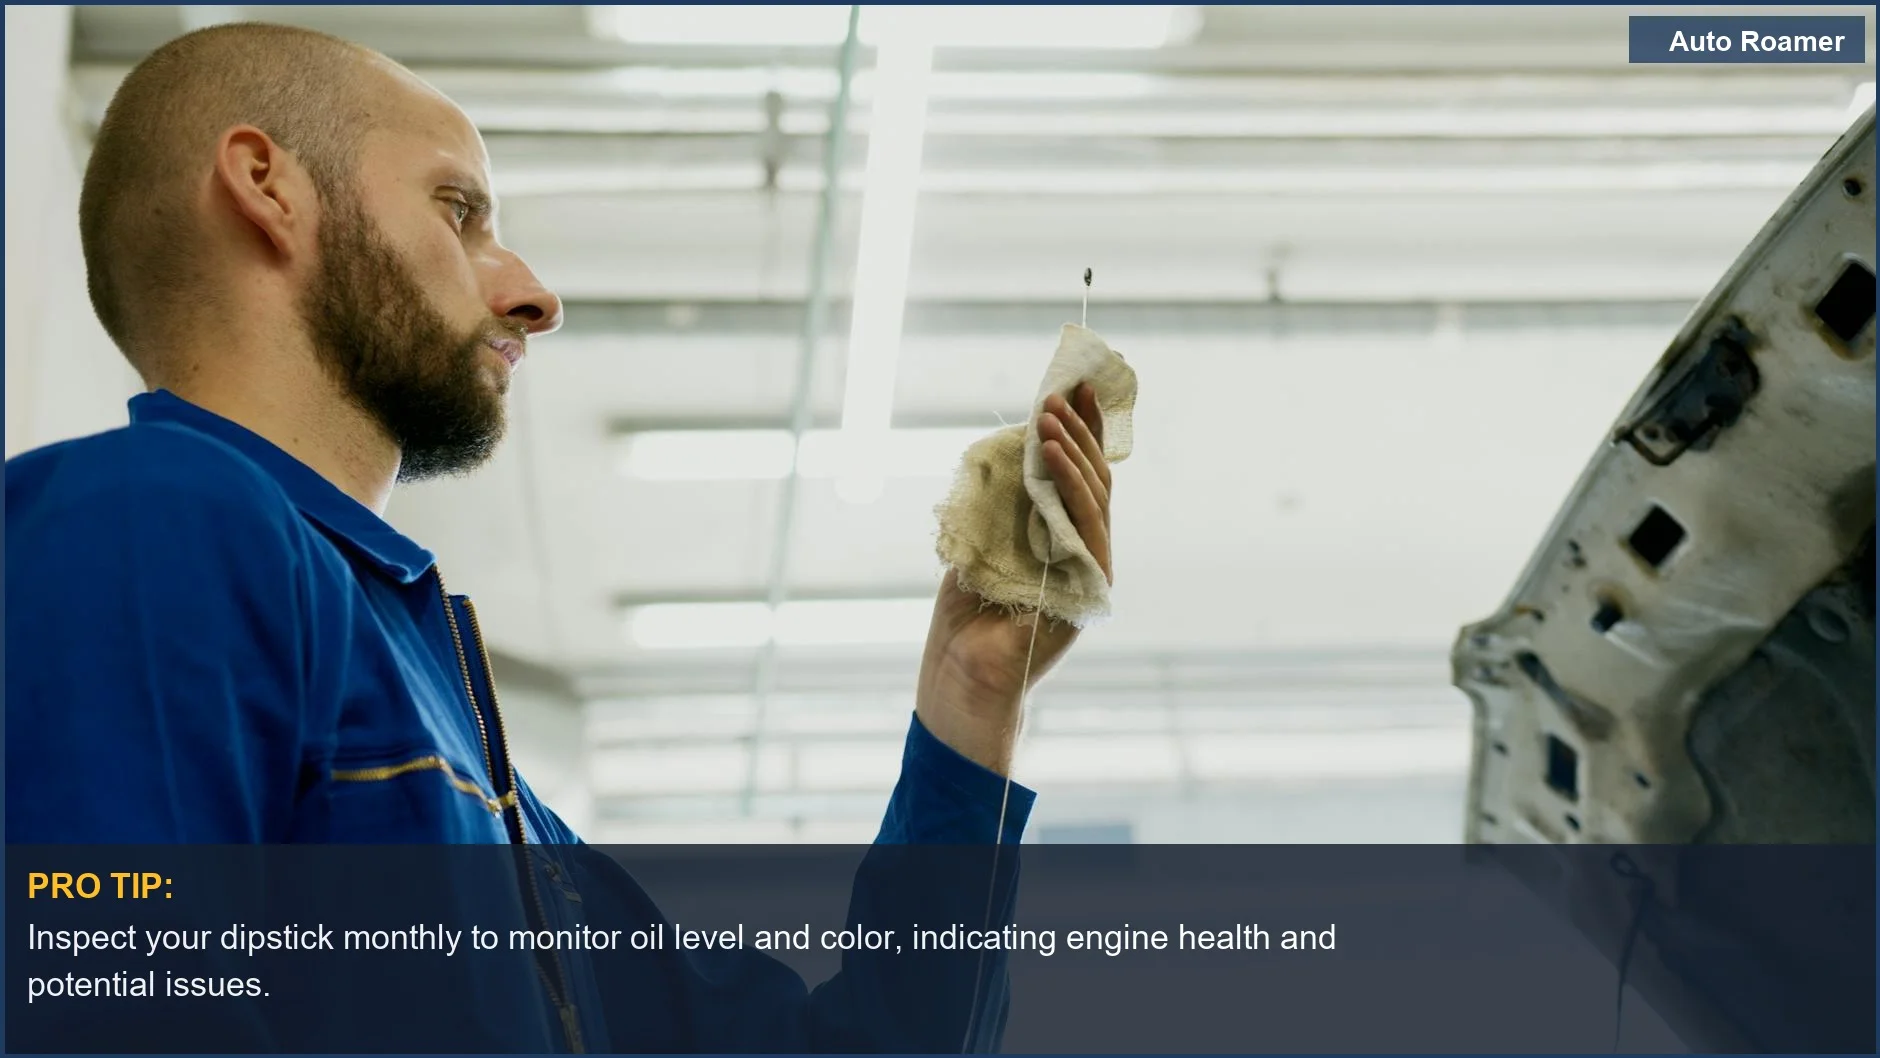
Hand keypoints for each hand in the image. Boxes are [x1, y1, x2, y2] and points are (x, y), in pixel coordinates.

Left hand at [916, 382, 1112, 773]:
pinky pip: (1087, 525)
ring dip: (1073, 449)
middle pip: (1092, 478)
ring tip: (1050, 414)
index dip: (1079, 431)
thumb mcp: (979, 540)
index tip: (1072, 385)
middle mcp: (1081, 551)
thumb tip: (1013, 443)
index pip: (1075, 475)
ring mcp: (1088, 569)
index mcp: (1058, 538)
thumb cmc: (965, 617)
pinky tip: (1055, 455)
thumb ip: (1002, 501)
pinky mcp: (1088, 587)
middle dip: (1079, 430)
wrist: (961, 678)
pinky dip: (1071, 486)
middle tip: (1060, 391)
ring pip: (1094, 496)